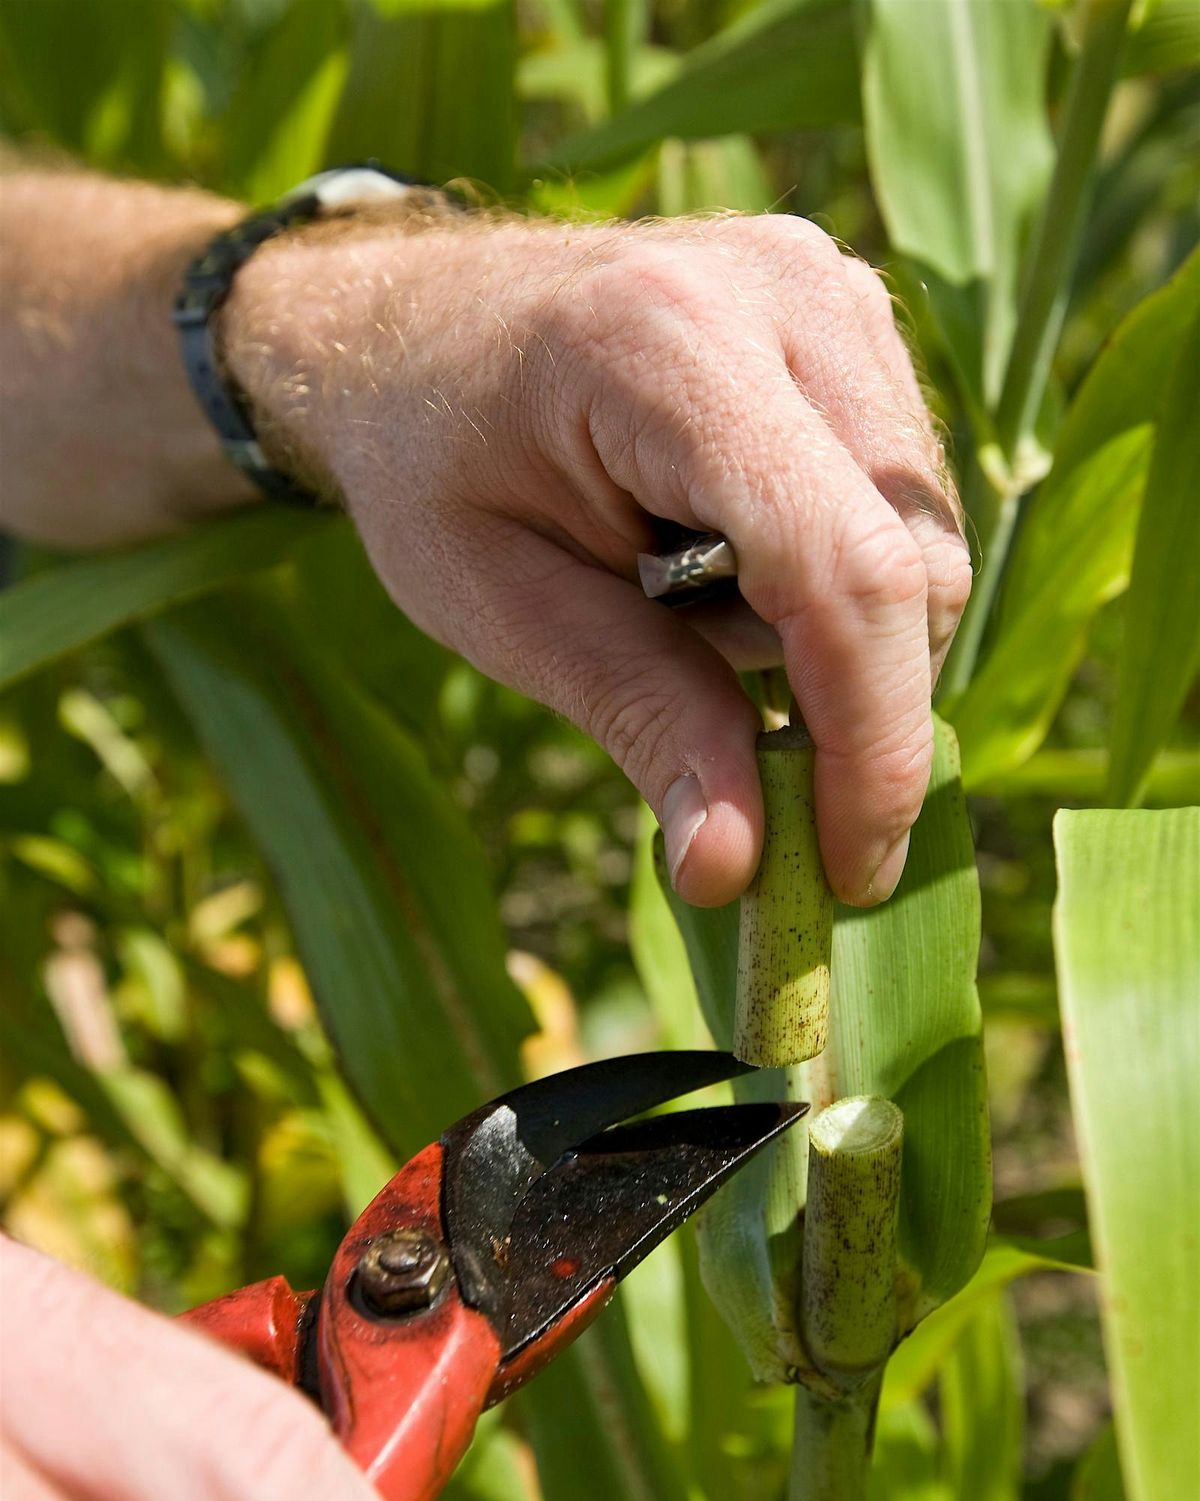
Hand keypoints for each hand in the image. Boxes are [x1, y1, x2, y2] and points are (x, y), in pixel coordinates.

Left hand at [226, 211, 970, 907]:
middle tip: (739, 763)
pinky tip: (729, 565)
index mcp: (667, 345)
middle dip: (852, 706)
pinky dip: (838, 586)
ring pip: (924, 545)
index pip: (842, 569)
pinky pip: (905, 506)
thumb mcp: (500, 609)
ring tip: (688, 609)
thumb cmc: (433, 468)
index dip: (870, 742)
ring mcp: (836, 293)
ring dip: (836, 640)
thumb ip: (637, 718)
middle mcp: (784, 294)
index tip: (851, 873)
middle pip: (911, 566)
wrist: (415, 328)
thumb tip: (739, 868)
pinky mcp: (859, 319)